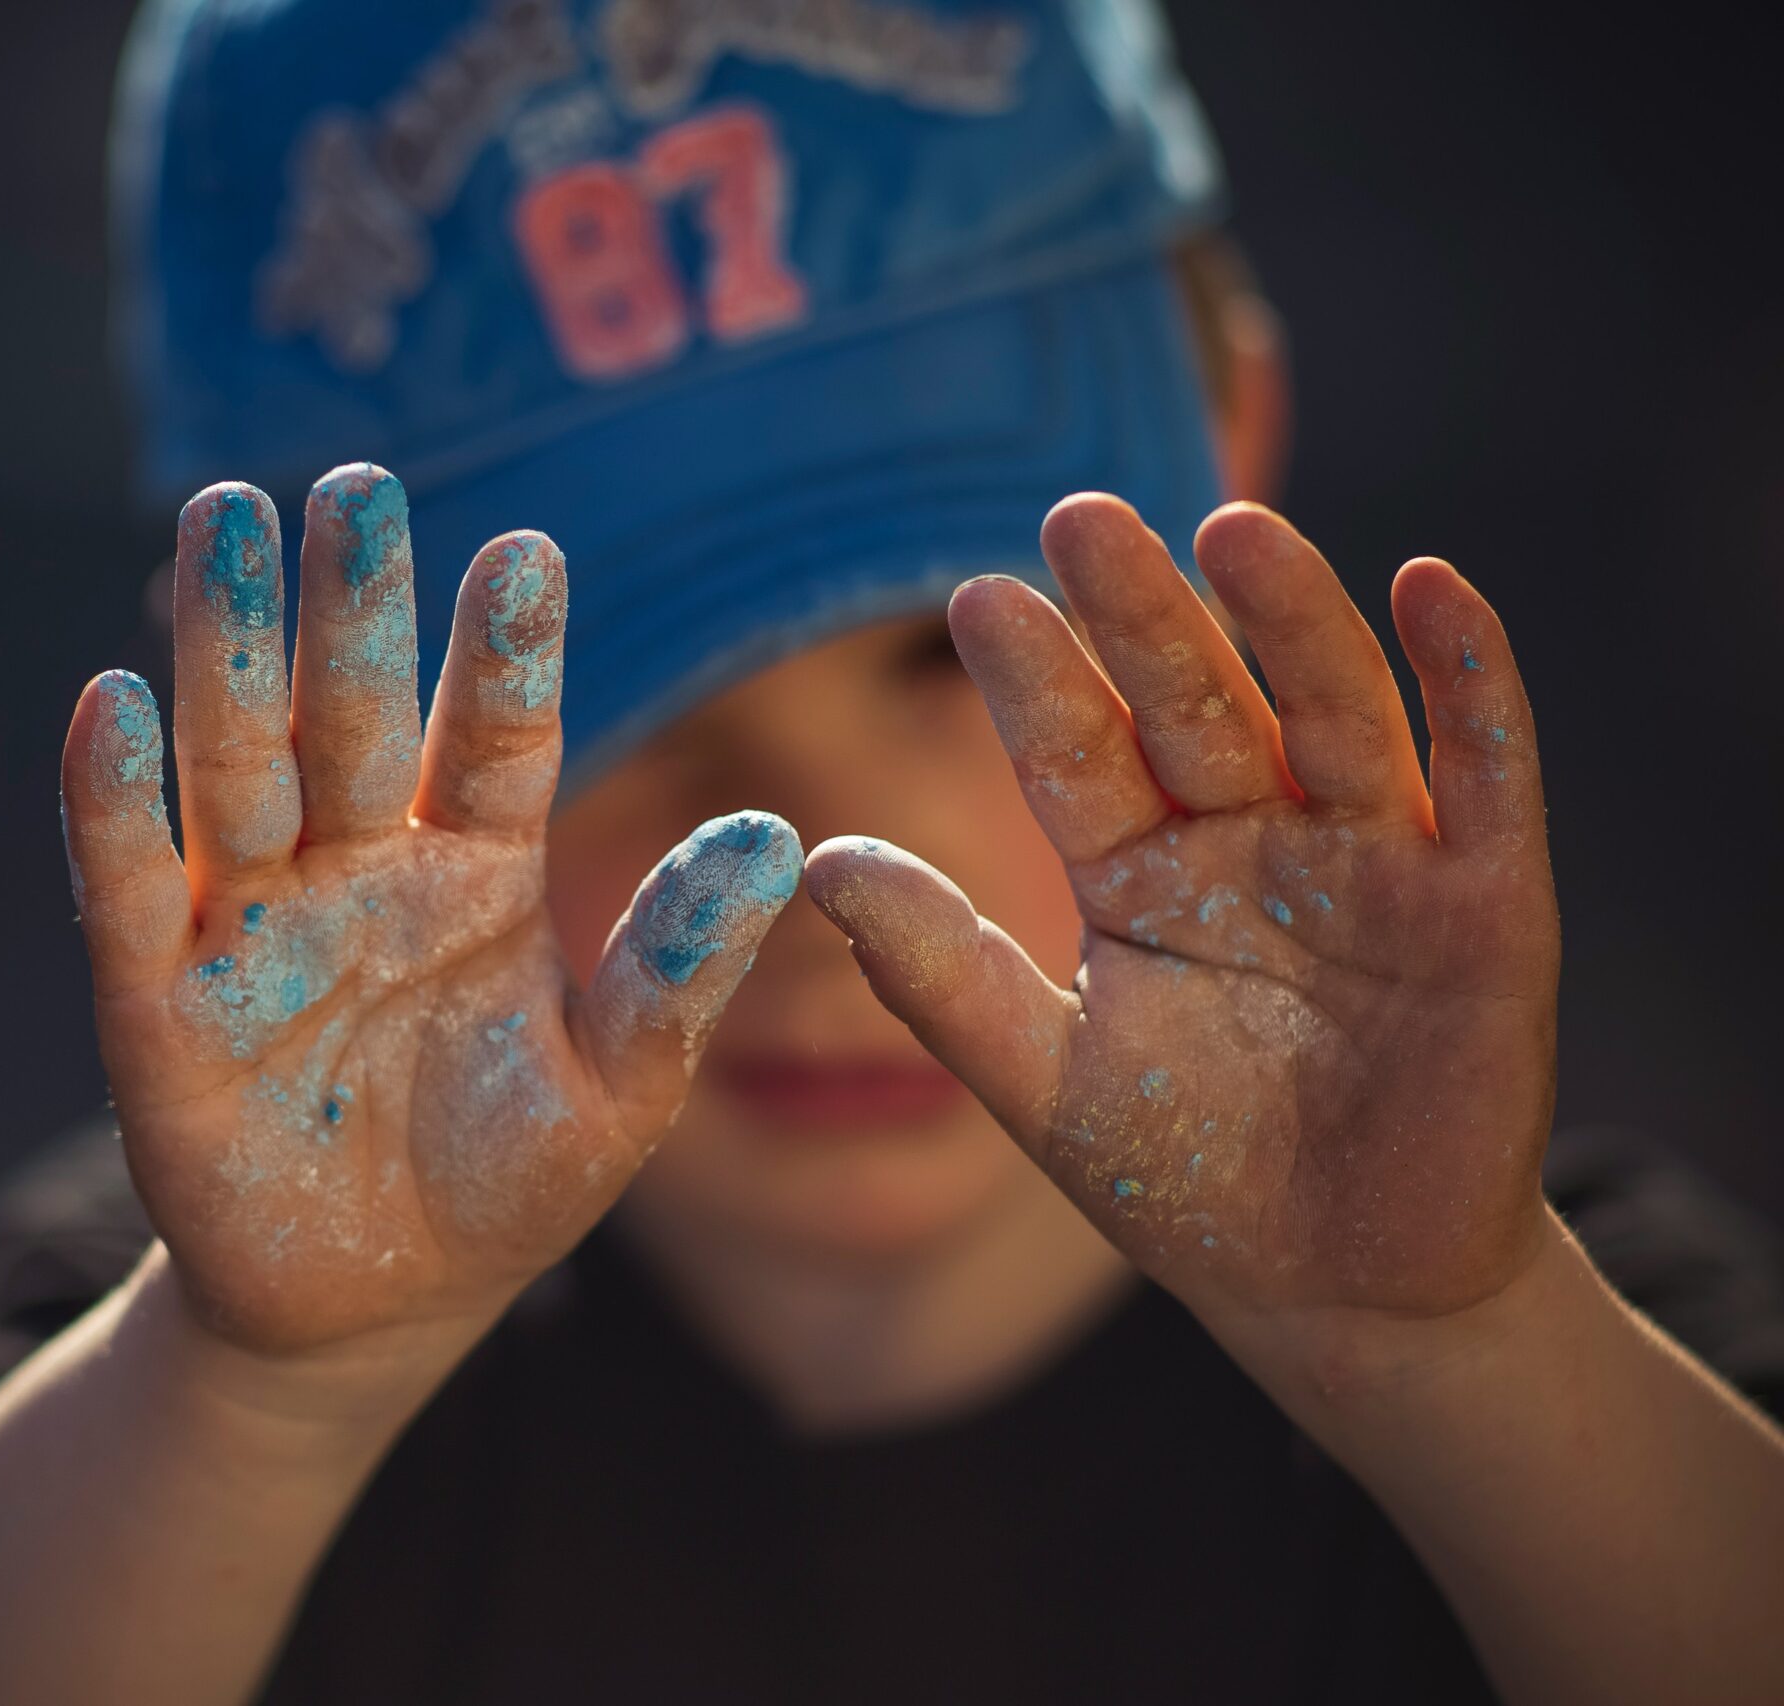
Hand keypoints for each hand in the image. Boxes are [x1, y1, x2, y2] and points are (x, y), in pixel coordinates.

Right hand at [61, 468, 799, 1357]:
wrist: (372, 1309)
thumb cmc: (506, 1186)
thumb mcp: (617, 1091)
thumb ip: (676, 971)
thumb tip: (778, 841)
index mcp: (477, 870)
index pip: (494, 736)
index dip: (506, 650)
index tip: (530, 552)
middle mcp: (360, 867)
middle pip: (351, 715)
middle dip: (350, 604)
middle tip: (351, 486)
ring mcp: (252, 925)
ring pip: (238, 765)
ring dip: (226, 648)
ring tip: (224, 521)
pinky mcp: (157, 1003)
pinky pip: (128, 887)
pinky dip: (115, 802)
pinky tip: (111, 703)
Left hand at [806, 496, 1558, 1335]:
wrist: (1339, 1293)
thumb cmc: (1188, 1181)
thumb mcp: (1048, 1083)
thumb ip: (941, 974)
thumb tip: (817, 856)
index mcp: (1140, 874)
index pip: (1079, 756)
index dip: (1036, 683)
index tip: (976, 601)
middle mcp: (1252, 842)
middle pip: (1196, 705)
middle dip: (1143, 617)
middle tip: (1080, 517)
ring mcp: (1371, 864)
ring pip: (1330, 711)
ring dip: (1290, 619)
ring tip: (1231, 528)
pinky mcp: (1488, 905)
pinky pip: (1483, 776)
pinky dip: (1470, 684)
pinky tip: (1429, 589)